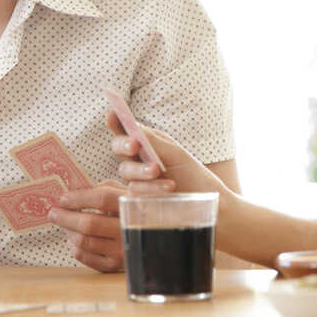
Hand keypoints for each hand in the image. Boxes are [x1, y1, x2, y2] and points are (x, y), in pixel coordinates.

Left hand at [49, 182, 129, 272]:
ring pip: (84, 241)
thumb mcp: (126, 193)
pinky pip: (85, 257)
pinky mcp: (116, 265)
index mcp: (134, 205)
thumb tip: (73, 192)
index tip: (63, 198)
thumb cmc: (134, 209)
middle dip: (65, 217)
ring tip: (64, 224)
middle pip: (89, 223)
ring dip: (68, 231)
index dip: (79, 198)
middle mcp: (130, 228)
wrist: (156, 235)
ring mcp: (123, 249)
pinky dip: (74, 247)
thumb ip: (104, 188)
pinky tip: (73, 239)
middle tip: (53, 212)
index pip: (102, 198)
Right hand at [105, 110, 228, 196]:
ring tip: (157, 170)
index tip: (112, 113)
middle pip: (119, 148)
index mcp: (148, 143)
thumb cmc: (192, 175)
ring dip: (141, 169)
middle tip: (134, 145)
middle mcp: (139, 159)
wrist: (204, 202)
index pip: (126, 129)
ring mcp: (136, 179)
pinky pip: (135, 190)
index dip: (116, 121)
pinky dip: (151, 187)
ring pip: (126, 170)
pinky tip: (169, 187)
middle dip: (124, 144)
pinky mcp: (138, 199)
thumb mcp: (175, 154)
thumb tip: (132, 125)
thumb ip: (152, 141)